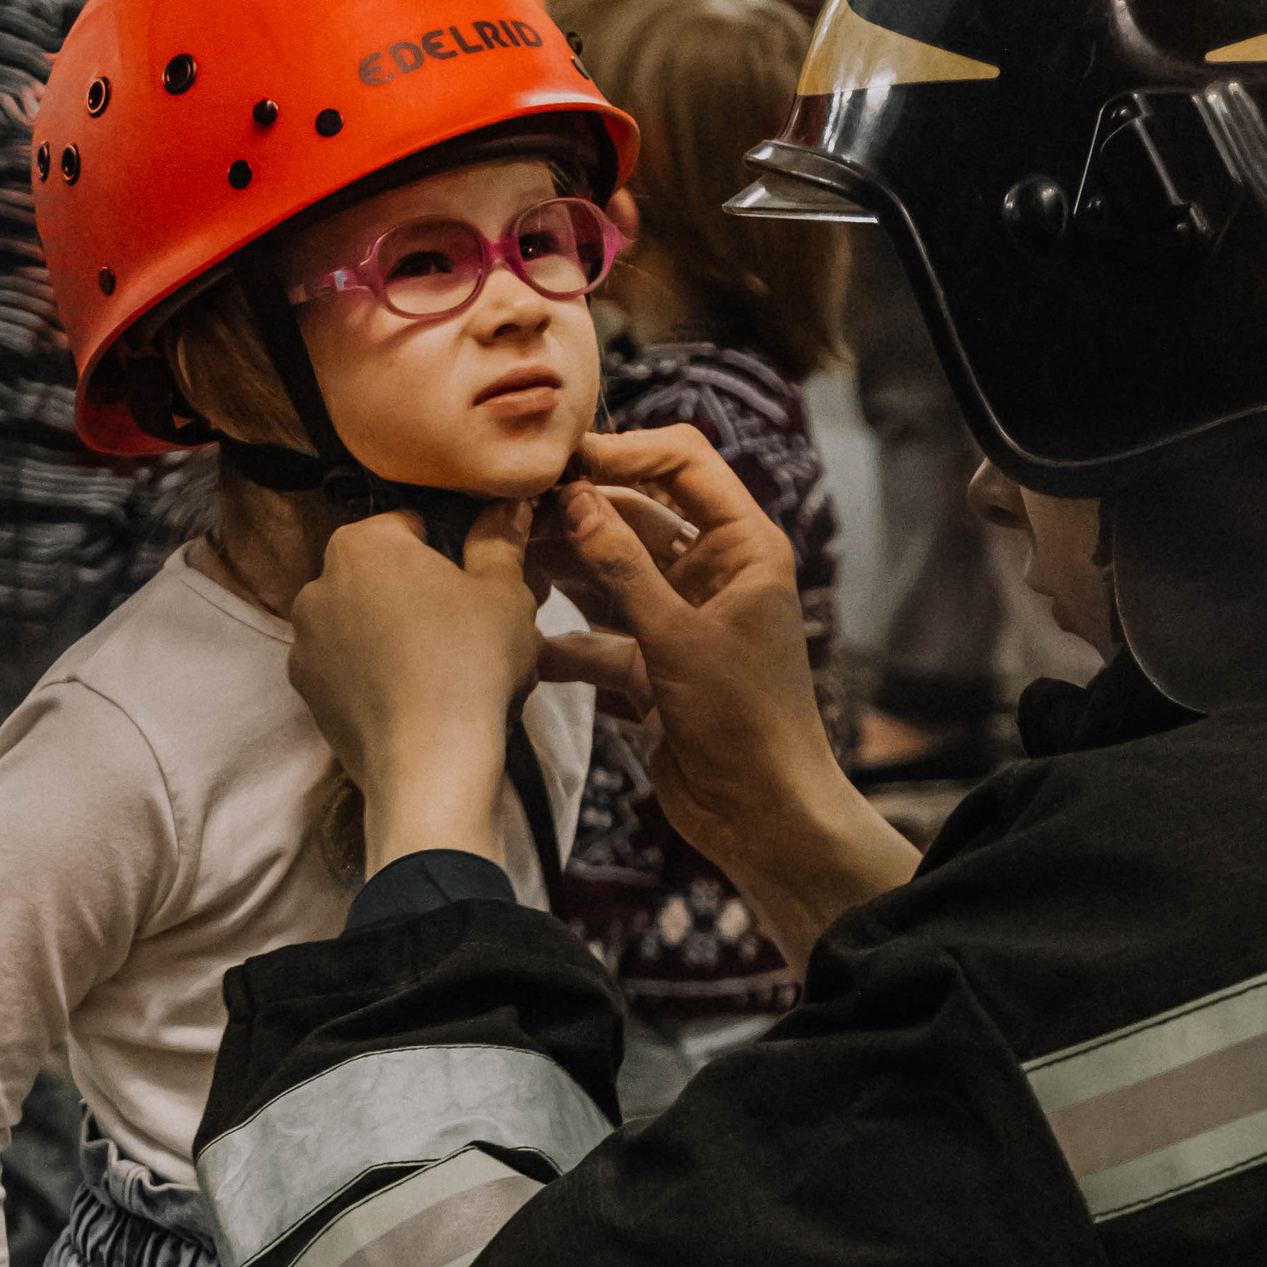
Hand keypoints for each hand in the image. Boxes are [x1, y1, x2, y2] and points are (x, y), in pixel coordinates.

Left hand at [288, 499, 542, 871]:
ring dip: (398, 635)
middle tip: (472, 627)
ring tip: (447, 670)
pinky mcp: (307, 694)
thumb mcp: (505, 593)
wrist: (429, 767)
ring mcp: (305, 643)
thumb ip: (501, 541)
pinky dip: (378, 675)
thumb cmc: (470, 667)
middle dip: (422, 593)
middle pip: (384, 575)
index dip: (456, 551)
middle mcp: (317, 584)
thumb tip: (509, 507)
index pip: (415, 525)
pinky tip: (418, 699)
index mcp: (361, 543)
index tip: (483, 582)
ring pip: (365, 623)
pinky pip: (350, 669)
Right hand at [533, 427, 919, 964]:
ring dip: (562, 566)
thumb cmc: (744, 721)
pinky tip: (521, 639)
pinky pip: (598, 636)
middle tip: (512, 507)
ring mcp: (679, 619)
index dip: (624, 451)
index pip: (684, 462)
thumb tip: (575, 498)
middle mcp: (712, 573)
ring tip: (504, 554)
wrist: (762, 816)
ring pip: (610, 573)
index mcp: (743, 547)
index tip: (562, 460)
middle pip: (637, 514)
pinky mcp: (652, 665)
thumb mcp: (678, 637)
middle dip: (578, 510)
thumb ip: (623, 567)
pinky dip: (564, 640)